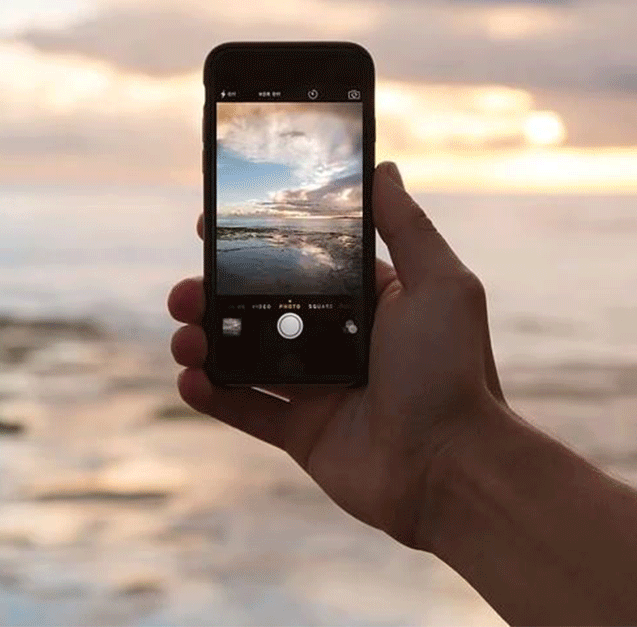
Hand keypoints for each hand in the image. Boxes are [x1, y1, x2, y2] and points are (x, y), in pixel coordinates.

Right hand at [167, 161, 505, 547]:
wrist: (452, 468)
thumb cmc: (453, 370)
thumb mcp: (439, 284)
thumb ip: (405, 226)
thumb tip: (383, 168)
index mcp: (368, 302)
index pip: (301, 263)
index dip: (257, 246)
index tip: (212, 226)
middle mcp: (340, 340)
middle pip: (262, 308)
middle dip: (216, 296)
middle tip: (185, 291)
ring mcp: (319, 388)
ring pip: (245, 356)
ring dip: (204, 343)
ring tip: (183, 337)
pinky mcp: (302, 433)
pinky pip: (246, 410)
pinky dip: (212, 396)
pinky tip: (189, 380)